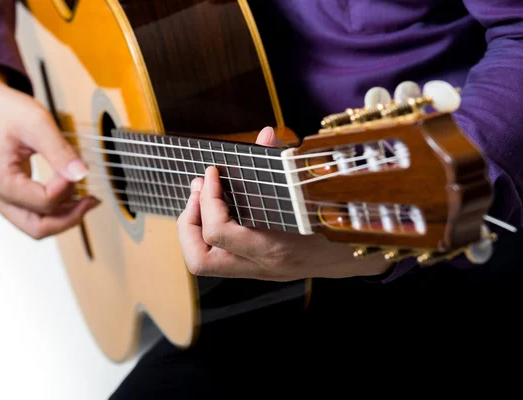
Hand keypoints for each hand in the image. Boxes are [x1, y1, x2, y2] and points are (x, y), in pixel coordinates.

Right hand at [0, 63, 99, 239]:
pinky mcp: (7, 194)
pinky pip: (33, 214)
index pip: (45, 202)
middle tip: (93, 200)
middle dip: (70, 218)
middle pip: (38, 228)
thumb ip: (59, 150)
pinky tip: (73, 197)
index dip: (69, 188)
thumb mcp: (37, 122)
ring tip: (87, 200)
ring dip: (64, 217)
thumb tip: (81, 174)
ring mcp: (0, 197)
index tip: (79, 168)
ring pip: (36, 226)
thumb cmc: (3, 110)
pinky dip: (54, 211)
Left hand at [176, 127, 391, 280]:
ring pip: (204, 263)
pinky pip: (219, 255)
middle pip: (199, 260)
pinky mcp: (258, 268)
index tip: (213, 172)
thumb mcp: (314, 190)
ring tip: (201, 198)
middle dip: (188, 221)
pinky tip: (218, 207)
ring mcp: (258, 271)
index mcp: (275, 247)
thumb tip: (265, 134)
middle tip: (198, 189)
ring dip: (193, 229)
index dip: (207, 199)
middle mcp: (262, 265)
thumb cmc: (341, 218)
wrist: (360, 255)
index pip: (218, 232)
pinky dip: (208, 232)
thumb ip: (284, 162)